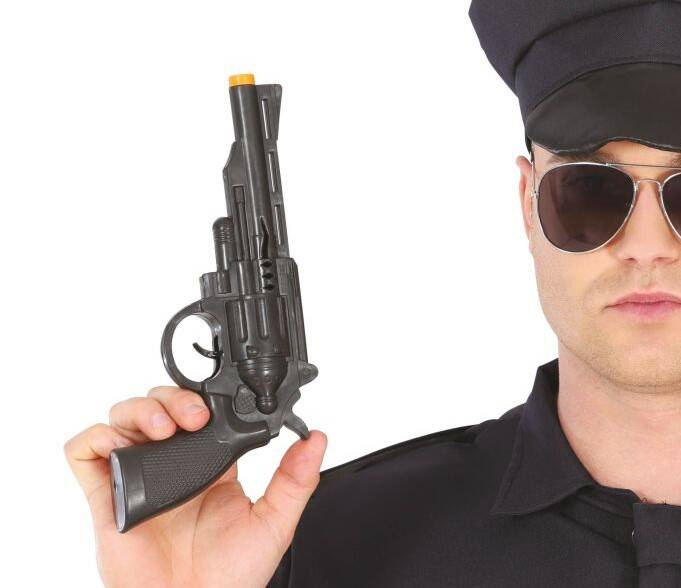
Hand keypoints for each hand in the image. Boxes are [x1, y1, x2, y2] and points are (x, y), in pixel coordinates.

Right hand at [64, 386, 326, 587]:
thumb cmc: (230, 576)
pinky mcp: (107, 497)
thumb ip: (295, 480)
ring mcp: (137, 477)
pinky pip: (84, 453)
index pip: (200, 410)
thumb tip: (316, 440)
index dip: (205, 398)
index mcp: (209, 464)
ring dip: (140, 409)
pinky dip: (94, 438)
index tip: (219, 405)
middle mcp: (171, 464)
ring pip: (124, 416)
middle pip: (159, 404)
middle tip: (194, 416)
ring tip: (162, 427)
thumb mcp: (274, 522)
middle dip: (173, 397)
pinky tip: (119, 448)